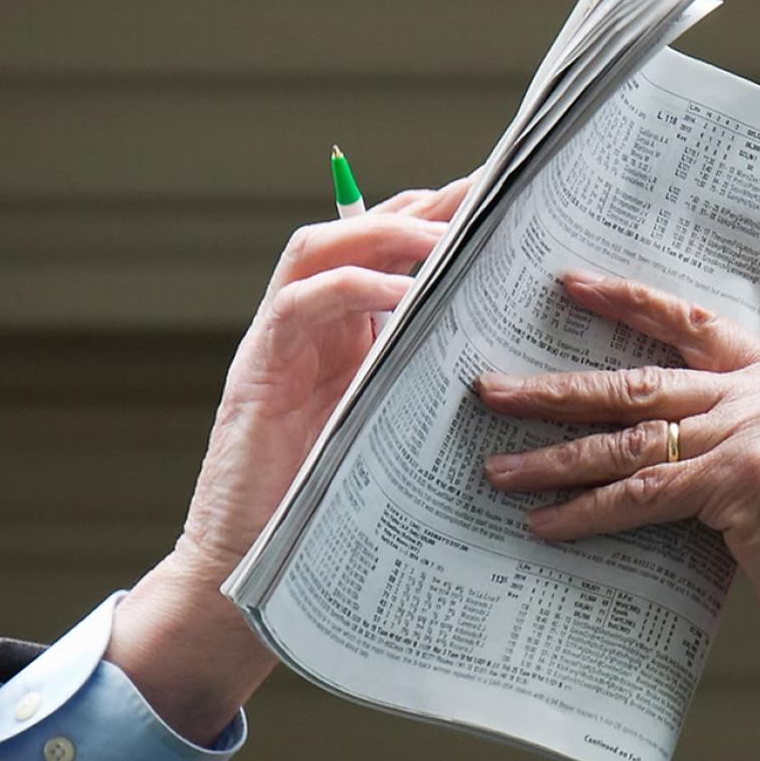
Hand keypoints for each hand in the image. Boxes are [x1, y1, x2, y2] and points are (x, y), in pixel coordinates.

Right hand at [107, 176, 471, 742]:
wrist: (251, 568)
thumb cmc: (333, 510)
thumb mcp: (398, 436)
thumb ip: (429, 387)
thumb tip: (504, 359)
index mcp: (349, 337)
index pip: (392, 253)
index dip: (443, 219)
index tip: (508, 200)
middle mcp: (314, 329)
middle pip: (361, 232)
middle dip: (426, 207)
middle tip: (490, 191)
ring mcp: (281, 344)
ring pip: (324, 249)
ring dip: (386, 234)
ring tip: (450, 239)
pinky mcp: (258, 371)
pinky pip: (301, 305)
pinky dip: (354, 290)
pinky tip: (407, 295)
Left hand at [478, 271, 759, 706]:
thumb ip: (737, 442)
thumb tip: (659, 449)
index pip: (693, 323)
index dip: (629, 301)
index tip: (572, 284)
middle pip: (640, 378)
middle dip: (557, 388)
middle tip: (492, 388)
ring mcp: (753, 431)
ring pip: (630, 438)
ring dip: (555, 456)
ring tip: (499, 467)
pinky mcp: (739, 481)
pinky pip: (643, 495)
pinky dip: (588, 512)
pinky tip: (546, 523)